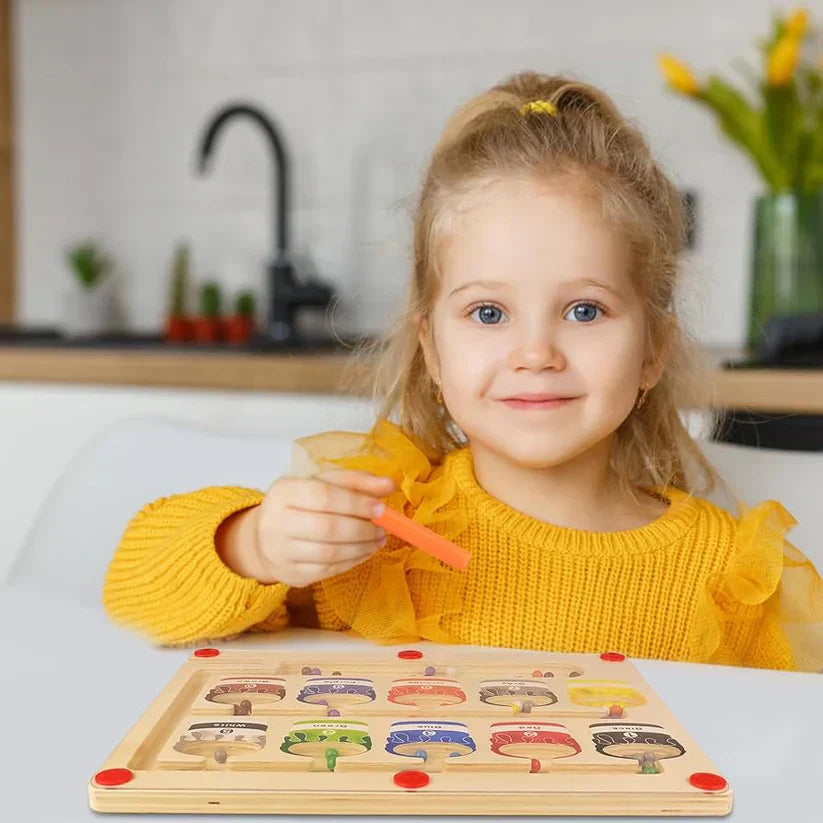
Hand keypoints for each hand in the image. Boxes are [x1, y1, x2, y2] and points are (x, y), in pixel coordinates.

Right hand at [252, 469, 397, 586]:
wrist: (265, 537)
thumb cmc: (301, 505)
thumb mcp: (324, 484)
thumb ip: (357, 482)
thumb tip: (389, 484)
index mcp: (284, 491)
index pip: (324, 496)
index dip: (356, 503)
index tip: (380, 508)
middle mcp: (275, 522)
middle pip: (327, 527)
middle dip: (362, 529)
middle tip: (383, 529)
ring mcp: (280, 552)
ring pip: (329, 553)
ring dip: (362, 548)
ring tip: (377, 540)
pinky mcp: (290, 574)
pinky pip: (328, 570)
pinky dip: (353, 561)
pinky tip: (364, 552)